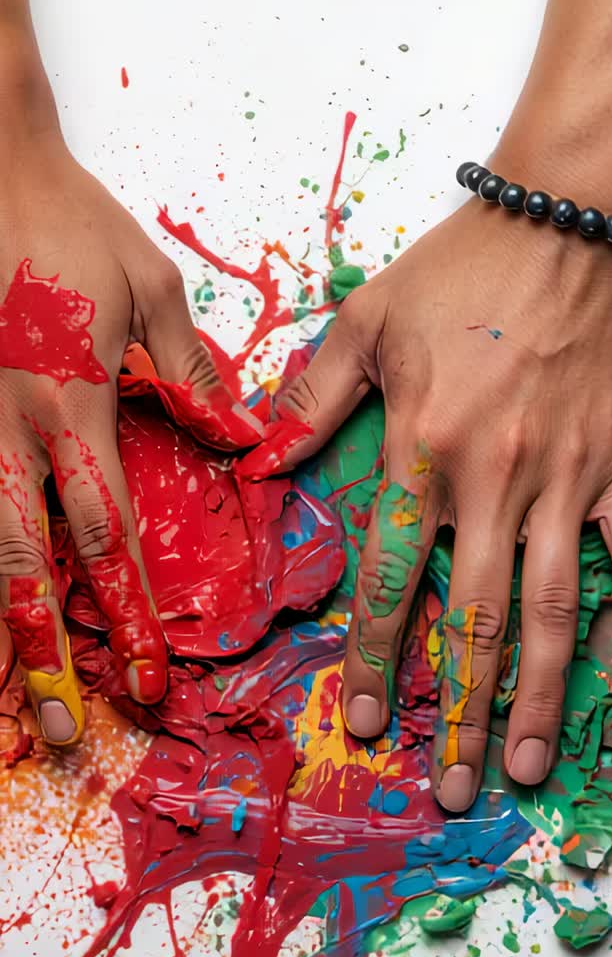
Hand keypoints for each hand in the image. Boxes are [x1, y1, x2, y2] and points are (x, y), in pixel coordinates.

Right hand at [0, 135, 225, 743]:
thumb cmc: (64, 223)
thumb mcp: (146, 287)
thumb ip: (190, 373)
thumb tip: (243, 441)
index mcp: (69, 402)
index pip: (100, 529)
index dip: (123, 609)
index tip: (144, 676)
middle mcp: (5, 429)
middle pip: (21, 564)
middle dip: (42, 657)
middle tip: (60, 733)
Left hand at [276, 197, 611, 810]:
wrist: (570, 216)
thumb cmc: (464, 267)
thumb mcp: (366, 320)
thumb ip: (310, 398)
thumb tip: (258, 463)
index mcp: (424, 450)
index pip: (394, 579)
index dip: (378, 659)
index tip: (367, 723)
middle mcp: (495, 480)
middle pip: (475, 619)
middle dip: (461, 711)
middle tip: (455, 786)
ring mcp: (569, 479)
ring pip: (553, 609)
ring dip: (541, 696)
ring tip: (528, 765)